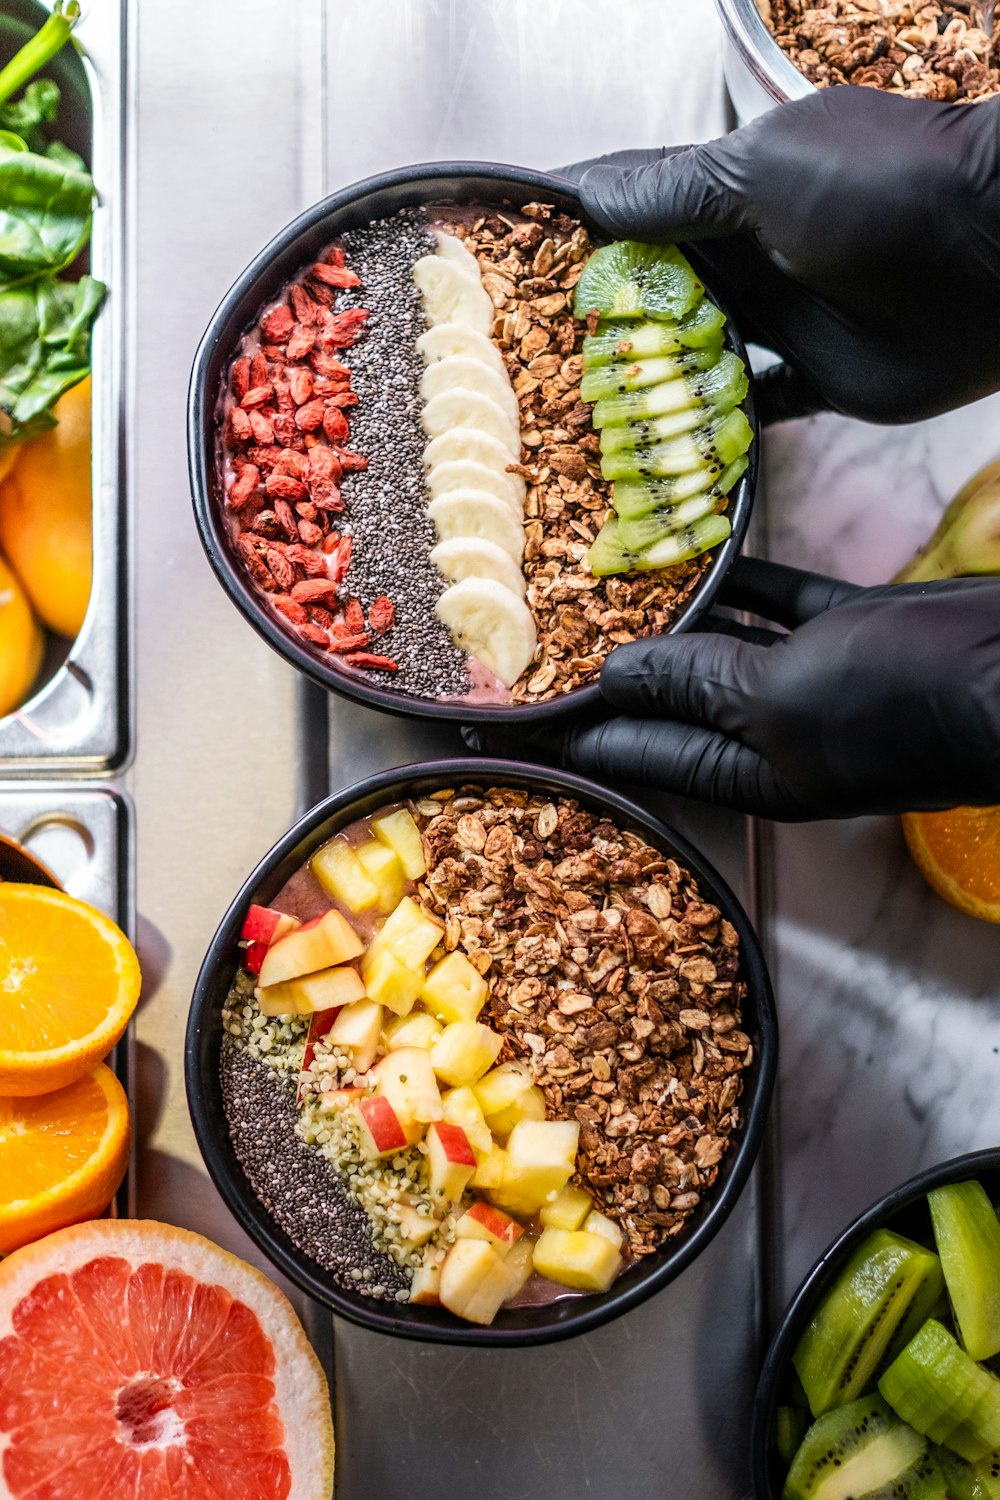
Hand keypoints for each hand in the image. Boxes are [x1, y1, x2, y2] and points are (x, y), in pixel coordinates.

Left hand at [465, 559, 999, 820]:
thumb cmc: (908, 700)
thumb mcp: (781, 697)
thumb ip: (696, 682)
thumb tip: (618, 673)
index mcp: (752, 773)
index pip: (633, 755)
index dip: (565, 734)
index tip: (499, 719)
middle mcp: (774, 734)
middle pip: (668, 702)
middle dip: (606, 674)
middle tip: (536, 640)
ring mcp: (814, 679)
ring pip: (720, 645)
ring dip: (667, 617)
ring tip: (594, 583)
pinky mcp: (851, 630)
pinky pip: (777, 602)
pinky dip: (740, 578)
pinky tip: (695, 550)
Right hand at [562, 88, 999, 424]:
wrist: (996, 250)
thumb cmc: (882, 188)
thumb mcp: (760, 173)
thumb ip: (672, 191)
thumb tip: (580, 192)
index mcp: (725, 195)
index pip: (630, 212)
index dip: (571, 235)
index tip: (507, 261)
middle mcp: (747, 259)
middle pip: (654, 295)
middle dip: (597, 325)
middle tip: (529, 365)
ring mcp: (781, 321)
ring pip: (694, 358)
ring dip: (648, 383)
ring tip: (581, 418)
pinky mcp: (817, 379)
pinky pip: (755, 409)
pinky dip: (720, 429)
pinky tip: (671, 452)